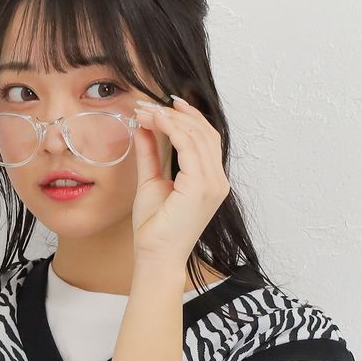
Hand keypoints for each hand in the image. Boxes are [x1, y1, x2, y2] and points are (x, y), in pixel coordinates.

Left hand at [131, 96, 230, 267]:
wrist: (155, 256)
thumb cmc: (154, 228)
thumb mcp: (151, 181)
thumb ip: (150, 154)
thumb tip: (144, 127)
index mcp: (210, 180)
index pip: (205, 138)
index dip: (185, 117)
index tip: (160, 105)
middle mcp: (217, 181)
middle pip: (204, 132)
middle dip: (176, 113)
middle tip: (148, 103)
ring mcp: (213, 183)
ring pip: (197, 135)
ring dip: (170, 118)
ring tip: (146, 110)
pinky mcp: (201, 186)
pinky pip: (188, 146)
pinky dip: (170, 128)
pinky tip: (153, 121)